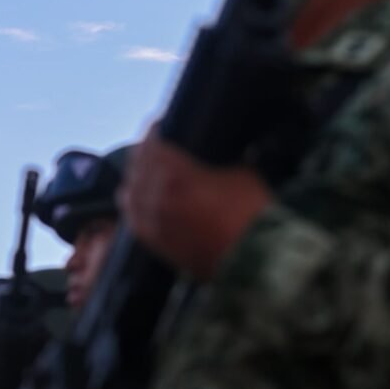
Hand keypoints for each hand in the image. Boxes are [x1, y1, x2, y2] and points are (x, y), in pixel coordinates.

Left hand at [119, 123, 272, 280]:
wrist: (260, 263)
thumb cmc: (255, 216)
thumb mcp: (241, 173)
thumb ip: (217, 160)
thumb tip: (212, 155)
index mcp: (175, 175)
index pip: (151, 144)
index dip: (155, 131)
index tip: (161, 125)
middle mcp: (156, 198)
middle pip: (136, 167)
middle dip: (144, 154)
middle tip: (155, 147)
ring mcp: (154, 224)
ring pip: (129, 195)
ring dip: (136, 180)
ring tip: (147, 174)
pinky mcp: (158, 246)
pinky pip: (135, 222)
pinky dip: (136, 208)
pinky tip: (143, 202)